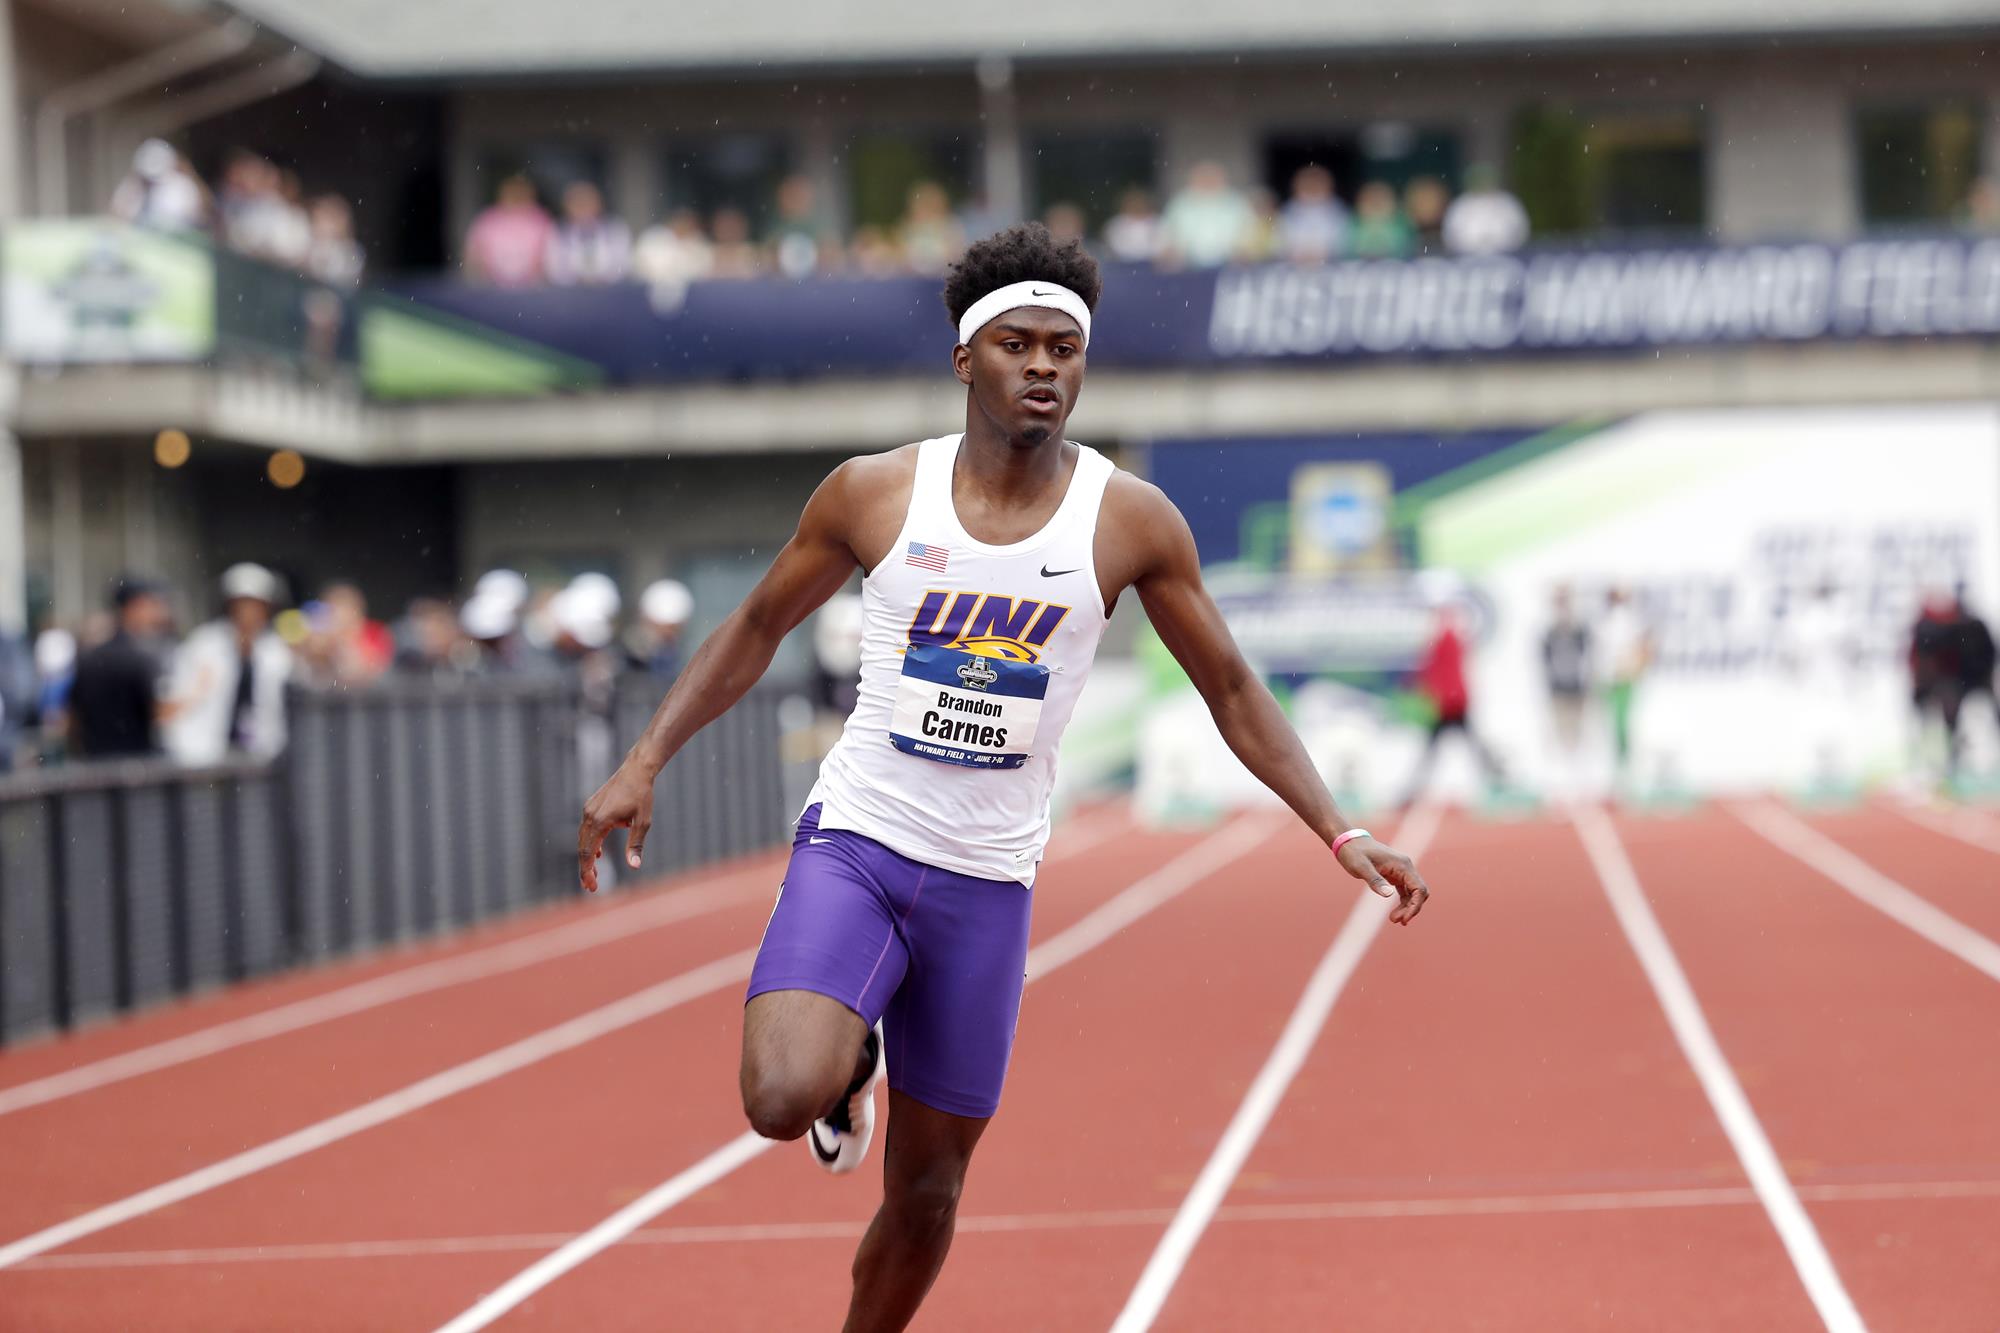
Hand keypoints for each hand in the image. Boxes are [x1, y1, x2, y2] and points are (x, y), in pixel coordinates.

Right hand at [578, 763, 657, 892]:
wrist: (636, 771)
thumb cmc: (642, 795)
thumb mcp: (643, 822)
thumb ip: (636, 844)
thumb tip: (635, 866)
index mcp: (600, 820)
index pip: (588, 853)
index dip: (587, 872)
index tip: (591, 887)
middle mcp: (590, 815)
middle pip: (582, 848)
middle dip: (586, 869)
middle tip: (592, 887)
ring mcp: (588, 810)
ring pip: (583, 839)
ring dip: (587, 857)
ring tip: (594, 874)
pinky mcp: (591, 806)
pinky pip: (587, 829)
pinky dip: (590, 843)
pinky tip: (598, 853)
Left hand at [1335, 837, 1430, 925]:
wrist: (1348, 842)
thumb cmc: (1354, 853)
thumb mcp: (1361, 867)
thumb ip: (1375, 880)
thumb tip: (1388, 895)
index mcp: (1402, 865)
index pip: (1419, 888)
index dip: (1415, 906)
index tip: (1404, 919)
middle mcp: (1405, 867)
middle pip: (1420, 892)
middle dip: (1411, 908)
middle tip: (1395, 920)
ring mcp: (1401, 871)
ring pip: (1413, 893)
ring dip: (1407, 907)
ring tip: (1393, 919)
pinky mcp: (1395, 875)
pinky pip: (1406, 892)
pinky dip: (1403, 903)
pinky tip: (1395, 913)